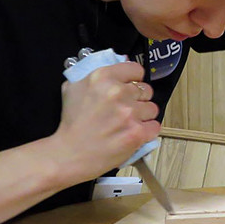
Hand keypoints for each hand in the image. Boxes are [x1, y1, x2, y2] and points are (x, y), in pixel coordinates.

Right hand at [54, 61, 160, 179]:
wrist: (69, 154)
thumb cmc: (70, 123)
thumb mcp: (73, 88)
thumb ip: (94, 75)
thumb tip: (115, 70)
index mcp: (102, 77)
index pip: (136, 69)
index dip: (134, 79)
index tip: (130, 87)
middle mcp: (118, 92)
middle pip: (146, 90)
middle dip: (138, 99)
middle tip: (126, 109)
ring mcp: (129, 113)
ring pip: (152, 108)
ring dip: (144, 116)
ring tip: (129, 124)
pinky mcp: (137, 133)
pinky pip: (155, 126)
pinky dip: (147, 131)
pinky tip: (134, 134)